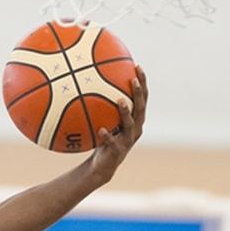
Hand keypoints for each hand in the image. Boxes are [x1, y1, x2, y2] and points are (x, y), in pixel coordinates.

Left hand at [90, 65, 147, 180]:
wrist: (102, 165)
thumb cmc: (102, 137)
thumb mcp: (102, 119)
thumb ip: (100, 104)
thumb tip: (87, 80)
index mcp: (135, 118)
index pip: (142, 97)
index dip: (142, 82)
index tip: (137, 66)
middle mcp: (135, 128)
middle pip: (141, 107)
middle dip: (138, 93)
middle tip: (133, 79)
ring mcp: (128, 140)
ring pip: (130, 124)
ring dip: (126, 112)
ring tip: (120, 101)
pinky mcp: (118, 151)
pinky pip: (112, 142)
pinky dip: (107, 136)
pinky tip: (100, 130)